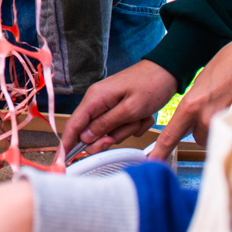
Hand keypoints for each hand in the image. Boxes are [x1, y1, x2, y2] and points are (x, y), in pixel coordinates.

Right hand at [62, 58, 176, 158]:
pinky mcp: (119, 108)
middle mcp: (98, 101)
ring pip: (110, 131)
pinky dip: (134, 125)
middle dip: (110, 136)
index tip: (63, 159)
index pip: (74, 124)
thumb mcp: (130, 109)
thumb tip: (85, 138)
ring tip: (140, 116)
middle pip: (92, 132)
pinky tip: (144, 114)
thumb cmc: (151, 85)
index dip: (67, 143)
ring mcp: (109, 105)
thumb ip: (106, 124)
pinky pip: (122, 126)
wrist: (168, 71)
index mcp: (95, 98)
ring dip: (127, 129)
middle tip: (125, 131)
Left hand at [150, 34, 231, 158]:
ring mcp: (224, 124)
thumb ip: (192, 106)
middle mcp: (205, 119)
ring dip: (218, 126)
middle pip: (197, 137)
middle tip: (213, 107)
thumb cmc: (228, 63)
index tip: (150, 164)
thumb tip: (191, 123)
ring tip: (227, 104)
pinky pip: (230, 133)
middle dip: (202, 127)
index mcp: (190, 107)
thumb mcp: (200, 84)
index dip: (159, 153)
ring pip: (214, 136)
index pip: (170, 137)